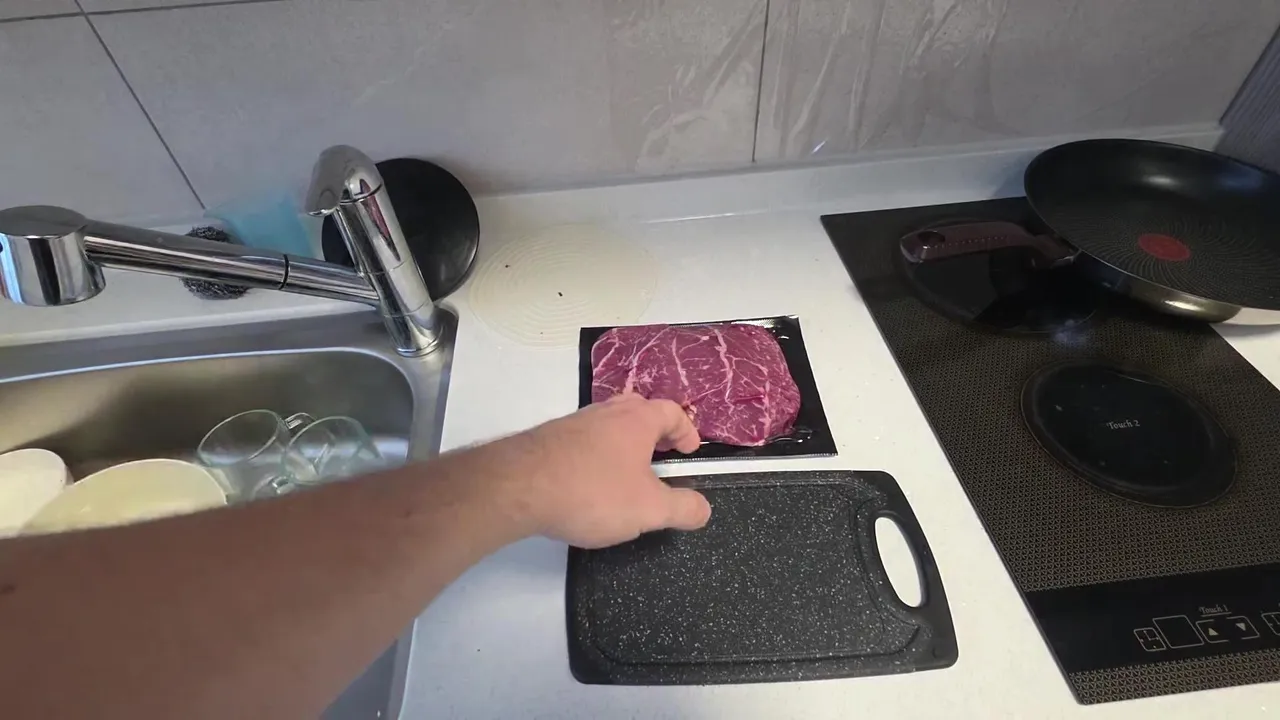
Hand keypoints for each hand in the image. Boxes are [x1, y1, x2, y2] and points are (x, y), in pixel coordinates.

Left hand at [499, 394, 710, 547]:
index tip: (690, 451)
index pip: (671, 411)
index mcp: (636, 420)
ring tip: (626, 473)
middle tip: (661, 454)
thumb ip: (682, 508)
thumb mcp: (648, 509)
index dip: (686, 429)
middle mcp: (605, 412)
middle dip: (654, 430)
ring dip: (622, 442)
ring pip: (606, 424)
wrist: (518, 487)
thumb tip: (704, 508)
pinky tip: (588, 483)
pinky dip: (594, 455)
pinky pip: (581, 441)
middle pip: (637, 409)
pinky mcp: (547, 440)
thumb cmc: (593, 492)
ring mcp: (572, 423)